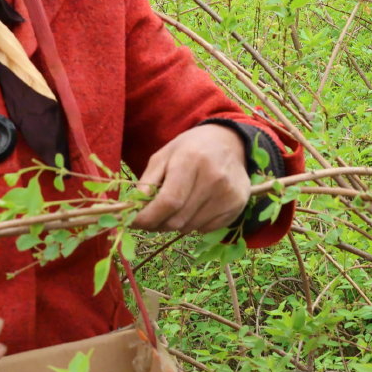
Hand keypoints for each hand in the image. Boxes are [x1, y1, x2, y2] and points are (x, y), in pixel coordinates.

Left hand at [133, 124, 248, 232]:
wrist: (229, 142)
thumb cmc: (190, 149)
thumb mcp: (163, 156)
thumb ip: (146, 183)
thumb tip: (133, 210)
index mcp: (192, 160)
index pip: (168, 202)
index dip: (148, 218)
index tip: (134, 223)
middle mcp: (215, 178)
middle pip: (178, 219)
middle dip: (159, 223)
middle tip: (153, 216)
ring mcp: (229, 193)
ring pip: (190, 227)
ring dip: (177, 223)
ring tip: (178, 207)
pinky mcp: (238, 205)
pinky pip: (206, 229)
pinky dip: (195, 223)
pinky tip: (197, 206)